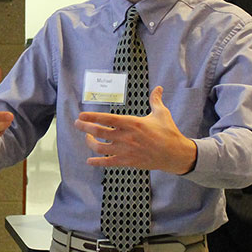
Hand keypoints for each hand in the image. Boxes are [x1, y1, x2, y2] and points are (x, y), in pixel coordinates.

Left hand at [74, 86, 197, 174]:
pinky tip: (89, 161)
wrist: (175, 154)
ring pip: (100, 148)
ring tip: (86, 138)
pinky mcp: (128, 162)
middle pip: (99, 132)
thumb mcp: (162, 113)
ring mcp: (126, 150)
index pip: (107, 119)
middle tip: (77, 124)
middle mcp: (126, 137)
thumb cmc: (168, 132)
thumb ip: (155, 100)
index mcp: (132, 123)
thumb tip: (158, 88)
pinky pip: (108, 163)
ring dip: (90, 143)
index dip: (92, 117)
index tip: (81, 115)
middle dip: (85, 128)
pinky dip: (97, 162)